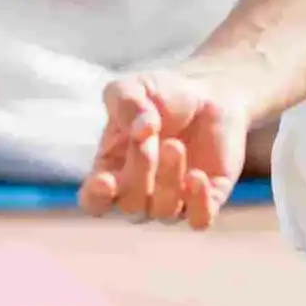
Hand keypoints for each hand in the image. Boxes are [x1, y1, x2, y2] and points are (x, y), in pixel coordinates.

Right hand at [78, 67, 252, 230]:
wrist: (211, 94)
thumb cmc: (163, 94)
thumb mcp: (136, 86)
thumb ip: (125, 100)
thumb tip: (141, 131)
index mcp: (111, 171)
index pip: (94, 201)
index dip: (97, 198)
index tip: (104, 181)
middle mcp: (140, 194)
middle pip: (130, 204)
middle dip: (139, 172)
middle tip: (150, 137)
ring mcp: (173, 201)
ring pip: (164, 211)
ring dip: (168, 180)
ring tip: (175, 145)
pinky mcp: (207, 200)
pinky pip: (199, 220)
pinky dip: (197, 203)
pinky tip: (196, 176)